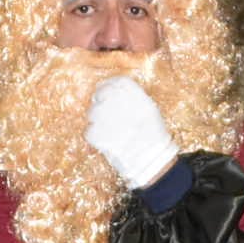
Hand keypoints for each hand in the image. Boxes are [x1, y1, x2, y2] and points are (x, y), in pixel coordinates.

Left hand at [84, 75, 180, 190]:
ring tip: (106, 129)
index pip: (118, 82)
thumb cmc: (154, 137)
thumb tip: (118, 94)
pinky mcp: (98, 135)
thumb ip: (135, 99)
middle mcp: (120, 103)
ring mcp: (107, 118)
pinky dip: (94, 136)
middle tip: (102, 111)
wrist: (152, 160)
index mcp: (136, 96)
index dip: (110, 85)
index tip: (106, 90)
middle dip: (99, 101)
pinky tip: (104, 141)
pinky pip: (89, 131)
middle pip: (102, 93)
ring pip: (92, 112)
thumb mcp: (150, 111)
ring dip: (95, 119)